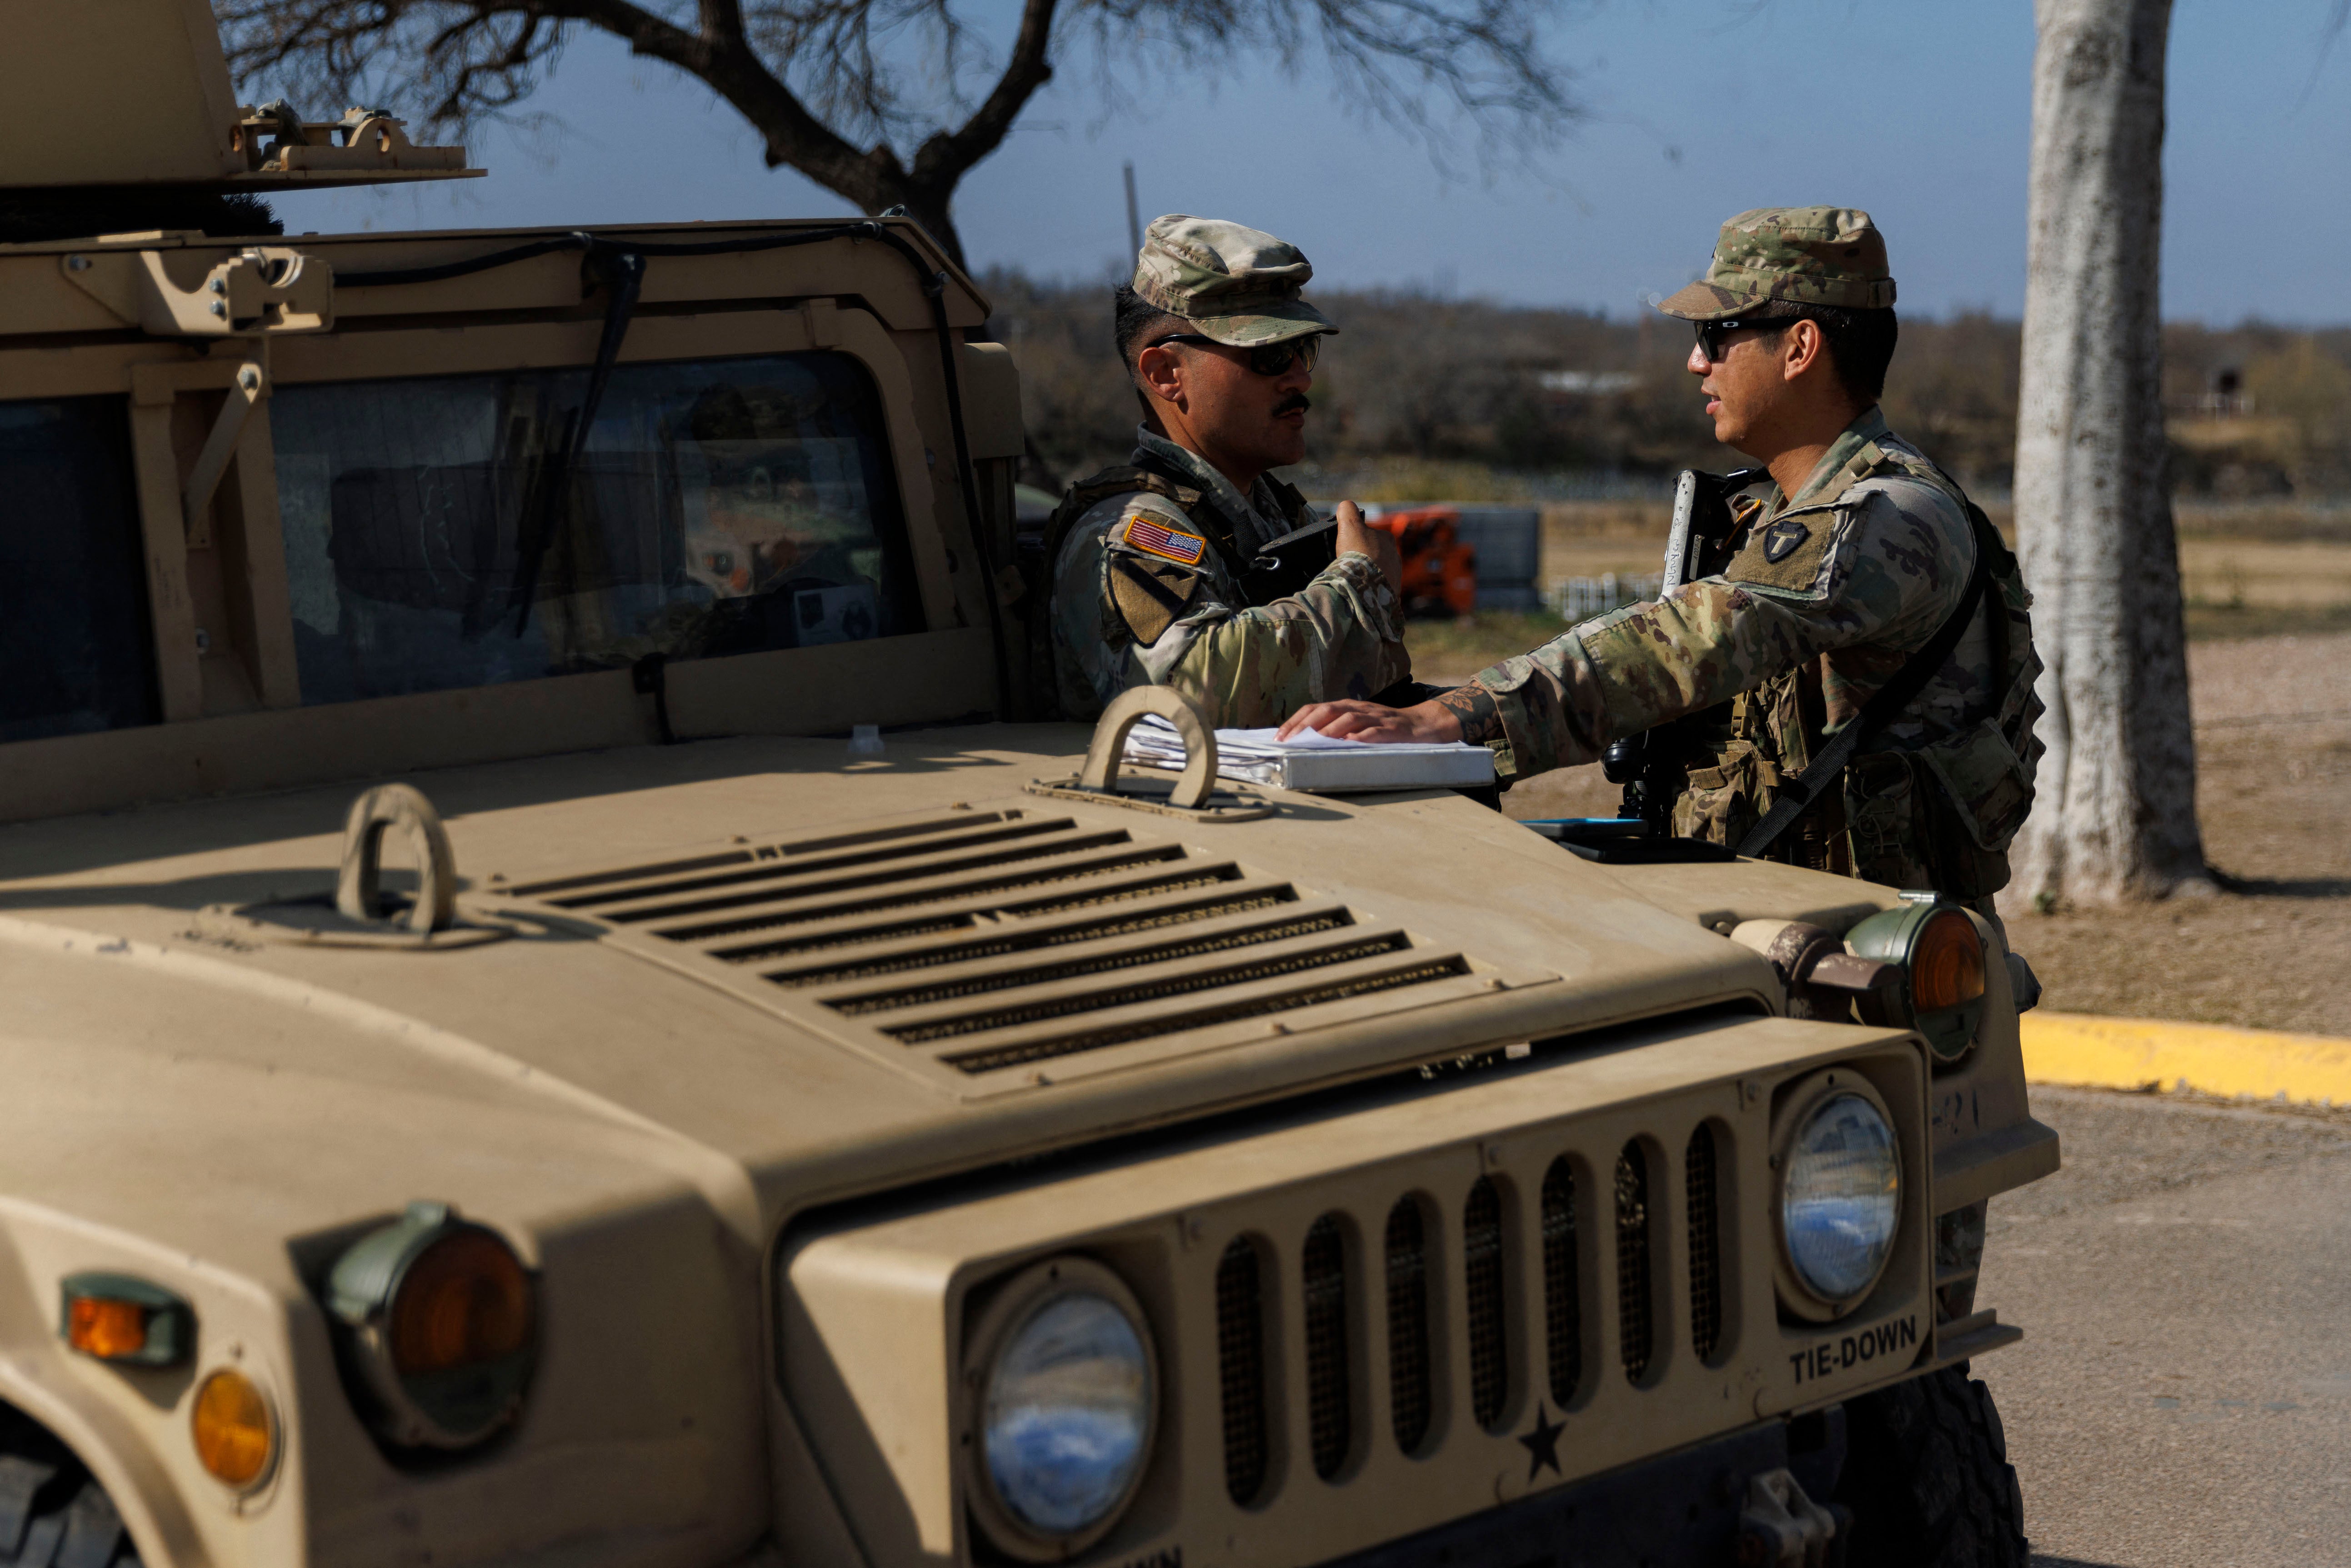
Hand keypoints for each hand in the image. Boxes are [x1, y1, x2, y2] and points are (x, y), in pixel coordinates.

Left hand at [1276, 698, 1463, 743]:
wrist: (1421, 725)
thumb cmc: (1383, 728)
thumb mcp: (1356, 725)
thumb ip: (1334, 730)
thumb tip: (1304, 742)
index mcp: (1346, 707)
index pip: (1314, 708)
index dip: (1296, 721)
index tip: (1279, 737)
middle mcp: (1357, 708)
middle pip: (1327, 710)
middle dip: (1305, 725)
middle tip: (1289, 741)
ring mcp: (1375, 717)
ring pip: (1348, 719)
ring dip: (1328, 731)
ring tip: (1313, 742)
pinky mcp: (1391, 728)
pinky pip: (1374, 732)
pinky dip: (1360, 737)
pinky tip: (1348, 745)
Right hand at [1333, 501, 1403, 594]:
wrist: (1365, 585)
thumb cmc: (1358, 552)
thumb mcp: (1349, 524)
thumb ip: (1347, 510)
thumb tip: (1346, 506)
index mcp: (1387, 539)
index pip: (1370, 536)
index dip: (1356, 541)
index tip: (1347, 548)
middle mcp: (1395, 557)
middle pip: (1376, 556)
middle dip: (1364, 559)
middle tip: (1349, 565)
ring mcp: (1395, 576)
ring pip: (1378, 573)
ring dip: (1368, 576)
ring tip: (1354, 580)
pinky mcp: (1391, 593)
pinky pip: (1379, 589)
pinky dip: (1370, 589)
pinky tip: (1360, 591)